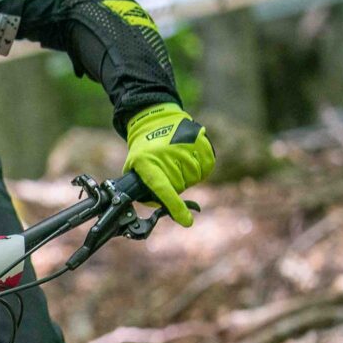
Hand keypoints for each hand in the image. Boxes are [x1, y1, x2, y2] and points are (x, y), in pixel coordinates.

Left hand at [122, 103, 213, 226]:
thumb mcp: (135, 169)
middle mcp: (167, 155)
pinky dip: (200, 168)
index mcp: (148, 163)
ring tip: (176, 161)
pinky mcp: (201, 142)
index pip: (163, 189)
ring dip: (188, 176)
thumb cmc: (145, 150)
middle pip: (180, 186)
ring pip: (195, 178)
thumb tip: (164, 206)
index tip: (187, 222)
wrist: (155, 120)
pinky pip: (206, 168)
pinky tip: (189, 158)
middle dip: (175, 184)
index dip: (175, 207)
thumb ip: (146, 190)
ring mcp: (186, 147)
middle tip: (166, 169)